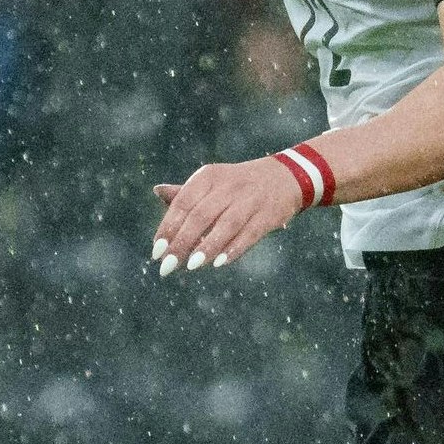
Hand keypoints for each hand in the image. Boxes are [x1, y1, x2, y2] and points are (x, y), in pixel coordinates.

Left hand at [150, 160, 306, 273]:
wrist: (287, 176)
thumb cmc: (240, 185)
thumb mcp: (213, 182)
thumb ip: (186, 192)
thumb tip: (158, 191)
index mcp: (209, 176)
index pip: (183, 203)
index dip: (168, 227)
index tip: (156, 252)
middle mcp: (229, 186)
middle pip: (201, 216)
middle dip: (182, 243)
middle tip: (167, 266)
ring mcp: (251, 200)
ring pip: (226, 225)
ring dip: (207, 247)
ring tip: (191, 266)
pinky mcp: (269, 215)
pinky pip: (249, 234)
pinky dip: (234, 249)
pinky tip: (218, 263)